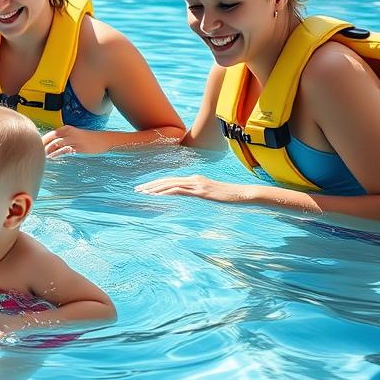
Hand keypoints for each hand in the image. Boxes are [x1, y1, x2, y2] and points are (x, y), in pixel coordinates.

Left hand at [41, 126, 111, 157]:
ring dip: (48, 150)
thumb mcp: (74, 135)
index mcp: (67, 128)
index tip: (36, 145)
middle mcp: (69, 133)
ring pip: (57, 144)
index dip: (42, 140)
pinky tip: (51, 157)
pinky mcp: (78, 147)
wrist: (103, 140)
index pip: (51, 134)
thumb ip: (63, 139)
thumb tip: (51, 146)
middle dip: (43, 146)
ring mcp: (74, 140)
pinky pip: (65, 150)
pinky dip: (57, 153)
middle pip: (52, 139)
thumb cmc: (88, 139)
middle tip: (37, 152)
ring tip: (42, 156)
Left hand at [135, 174, 251, 202]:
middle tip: (137, 189)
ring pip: (171, 184)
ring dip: (155, 189)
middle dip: (150, 185)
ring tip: (143, 193)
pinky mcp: (201, 192)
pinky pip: (180, 191)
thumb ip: (199, 195)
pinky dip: (167, 192)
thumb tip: (190, 200)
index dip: (156, 183)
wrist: (243, 194)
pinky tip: (158, 196)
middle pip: (167, 180)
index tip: (145, 188)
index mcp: (195, 179)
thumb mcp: (210, 195)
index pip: (171, 180)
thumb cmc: (228, 196)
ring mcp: (197, 184)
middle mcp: (194, 179)